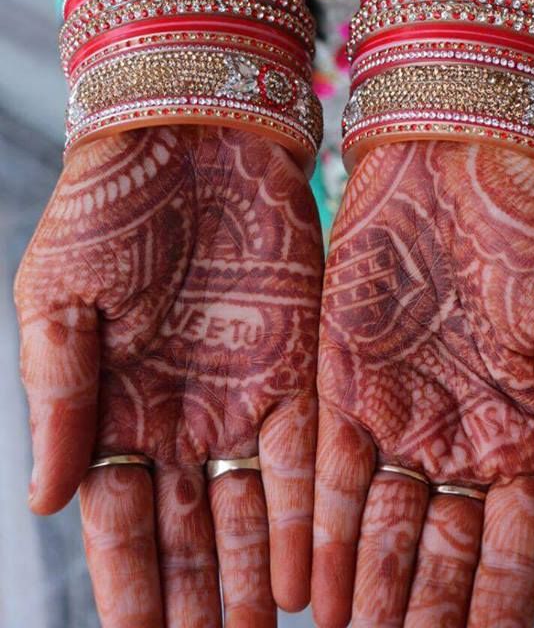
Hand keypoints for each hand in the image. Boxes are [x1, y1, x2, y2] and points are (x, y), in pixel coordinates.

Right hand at [15, 125, 322, 627]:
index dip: (128, 587)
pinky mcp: (298, 365)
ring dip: (254, 577)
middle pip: (190, 532)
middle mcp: (179, 414)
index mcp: (112, 404)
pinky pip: (301, 456)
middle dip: (199, 601)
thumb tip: (46, 503)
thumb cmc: (111, 202)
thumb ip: (56, 397)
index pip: (118, 521)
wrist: (190, 133)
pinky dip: (303, 517)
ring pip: (249, 510)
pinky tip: (306, 577)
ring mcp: (241, 394)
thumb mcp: (57, 297)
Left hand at [312, 141, 533, 627]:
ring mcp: (396, 412)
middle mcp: (455, 436)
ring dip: (365, 593)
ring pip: (379, 526)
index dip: (497, 611)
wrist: (465, 160)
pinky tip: (311, 592)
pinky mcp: (342, 379)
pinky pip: (327, 471)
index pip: (510, 552)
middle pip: (436, 553)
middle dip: (420, 616)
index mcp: (520, 435)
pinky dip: (320, 532)